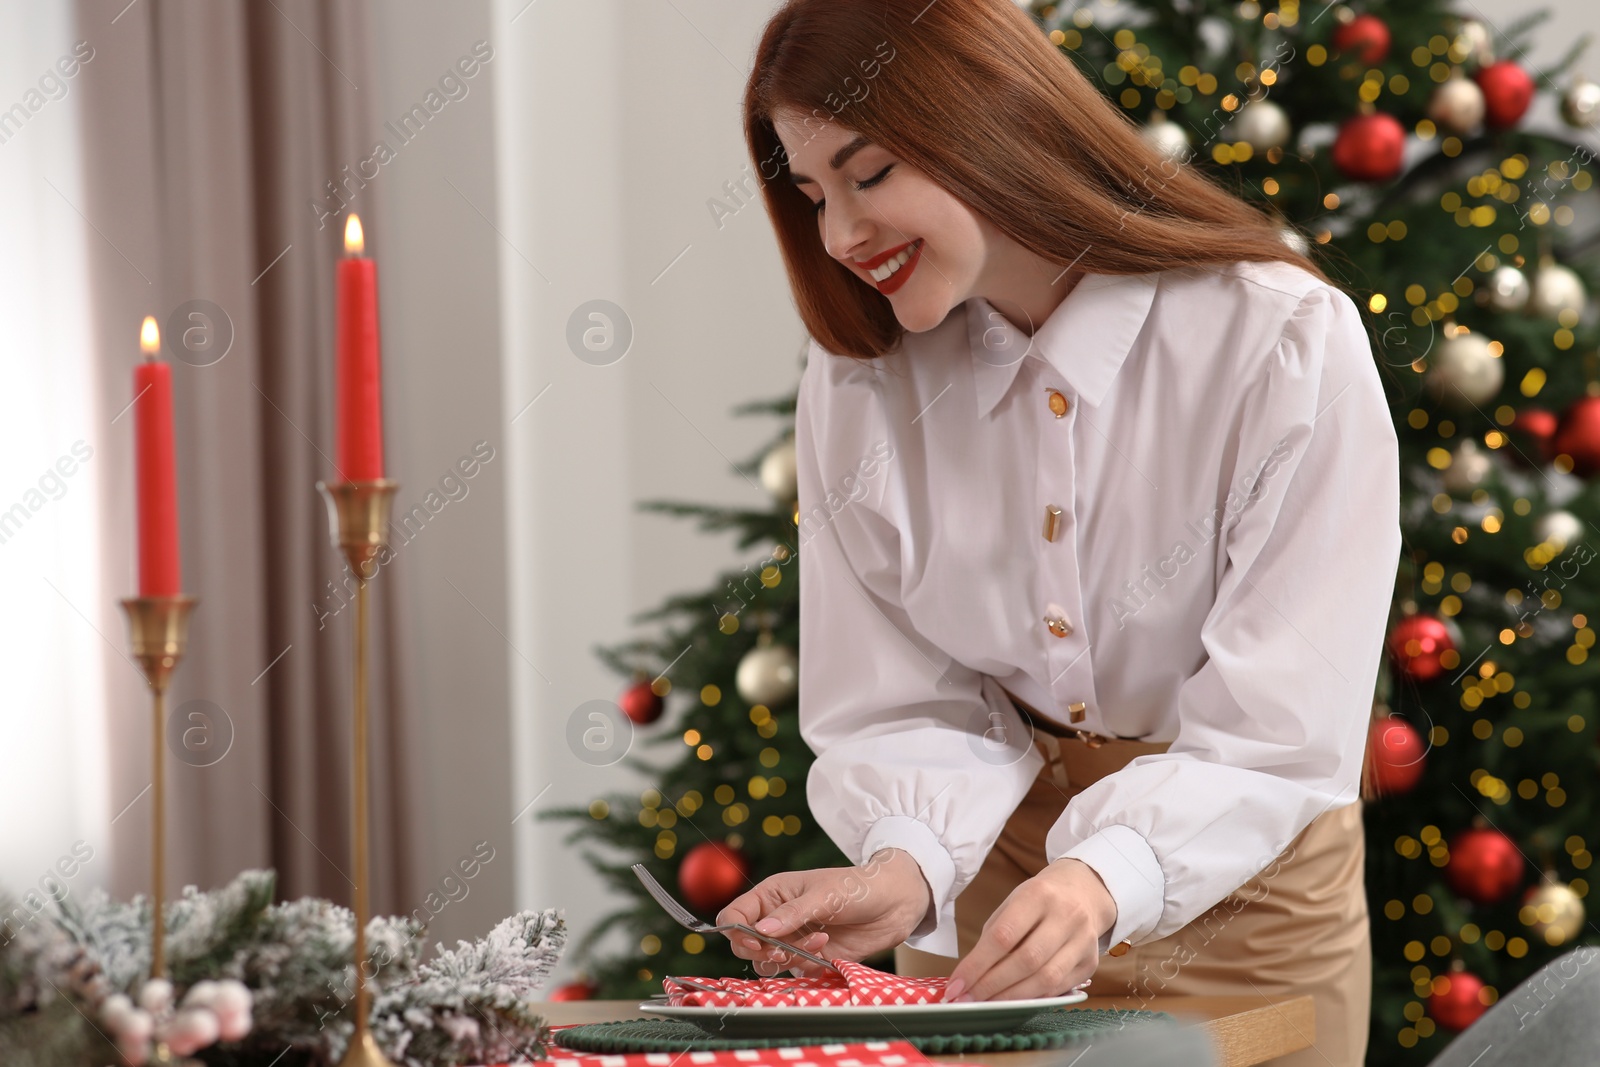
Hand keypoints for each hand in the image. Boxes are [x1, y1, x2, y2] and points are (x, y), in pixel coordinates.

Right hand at [716, 849, 932, 976]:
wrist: (894, 903)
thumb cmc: (857, 886)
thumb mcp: (825, 894)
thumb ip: (793, 913)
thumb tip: (761, 929)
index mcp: (773, 894)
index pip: (735, 914)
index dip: (737, 931)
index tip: (756, 941)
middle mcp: (777, 917)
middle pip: (744, 944)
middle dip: (760, 951)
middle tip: (782, 950)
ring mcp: (792, 939)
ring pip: (766, 962)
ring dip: (785, 960)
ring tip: (815, 946)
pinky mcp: (810, 957)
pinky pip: (792, 971)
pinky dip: (804, 966)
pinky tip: (825, 950)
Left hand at [943, 857, 1115, 1001]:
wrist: (1083, 892)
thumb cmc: (1038, 900)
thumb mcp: (1012, 904)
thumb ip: (993, 936)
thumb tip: (970, 976)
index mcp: (1038, 895)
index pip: (1003, 935)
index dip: (977, 964)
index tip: (956, 984)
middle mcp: (1066, 916)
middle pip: (1027, 960)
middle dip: (992, 985)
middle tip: (968, 999)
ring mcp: (1083, 940)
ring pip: (1046, 978)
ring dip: (1012, 997)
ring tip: (988, 1005)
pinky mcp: (1090, 962)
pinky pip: (1059, 988)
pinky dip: (1033, 998)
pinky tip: (1014, 1002)